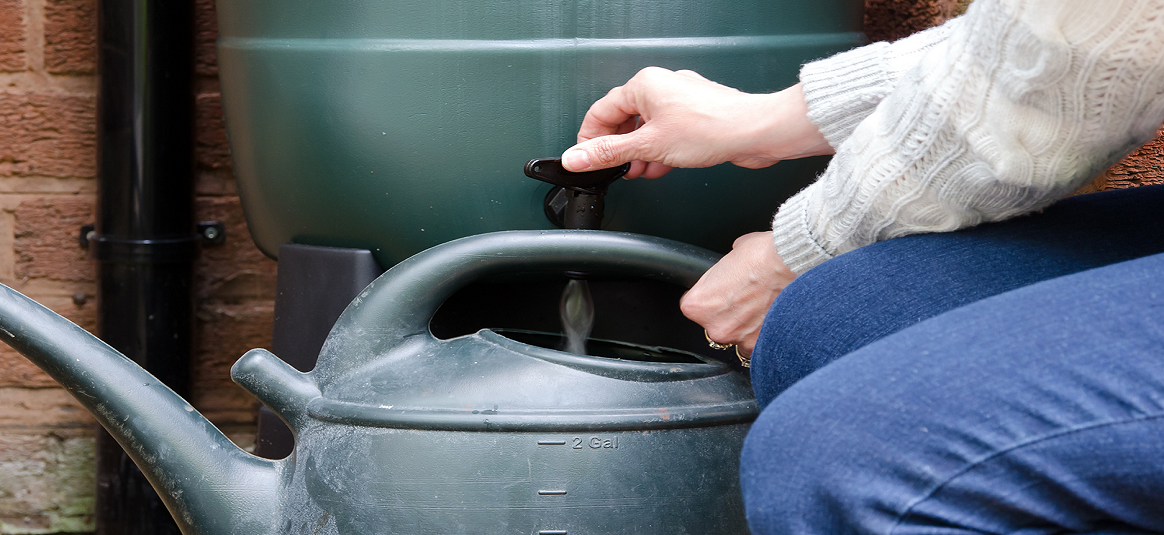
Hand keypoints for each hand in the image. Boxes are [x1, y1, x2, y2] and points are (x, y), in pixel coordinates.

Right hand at [561, 67, 831, 178]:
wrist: (755, 132)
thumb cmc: (711, 128)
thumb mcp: (648, 146)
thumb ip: (609, 153)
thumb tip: (577, 157)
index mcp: (644, 85)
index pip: (602, 111)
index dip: (590, 138)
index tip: (586, 159)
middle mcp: (662, 87)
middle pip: (625, 120)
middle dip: (619, 149)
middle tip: (614, 169)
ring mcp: (681, 100)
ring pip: (648, 128)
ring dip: (640, 154)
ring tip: (639, 172)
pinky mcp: (697, 115)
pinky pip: (668, 132)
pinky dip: (660, 150)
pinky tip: (661, 167)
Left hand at [680, 232, 796, 357]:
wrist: (794, 265)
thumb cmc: (764, 255)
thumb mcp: (732, 253)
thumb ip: (725, 269)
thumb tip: (732, 268)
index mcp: (698, 305)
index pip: (694, 307)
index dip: (709, 297)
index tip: (721, 292)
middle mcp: (716, 327)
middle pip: (715, 325)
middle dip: (728, 314)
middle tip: (746, 298)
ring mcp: (740, 340)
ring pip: (737, 337)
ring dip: (747, 327)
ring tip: (763, 308)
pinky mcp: (763, 346)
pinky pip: (759, 346)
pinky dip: (765, 335)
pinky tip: (774, 319)